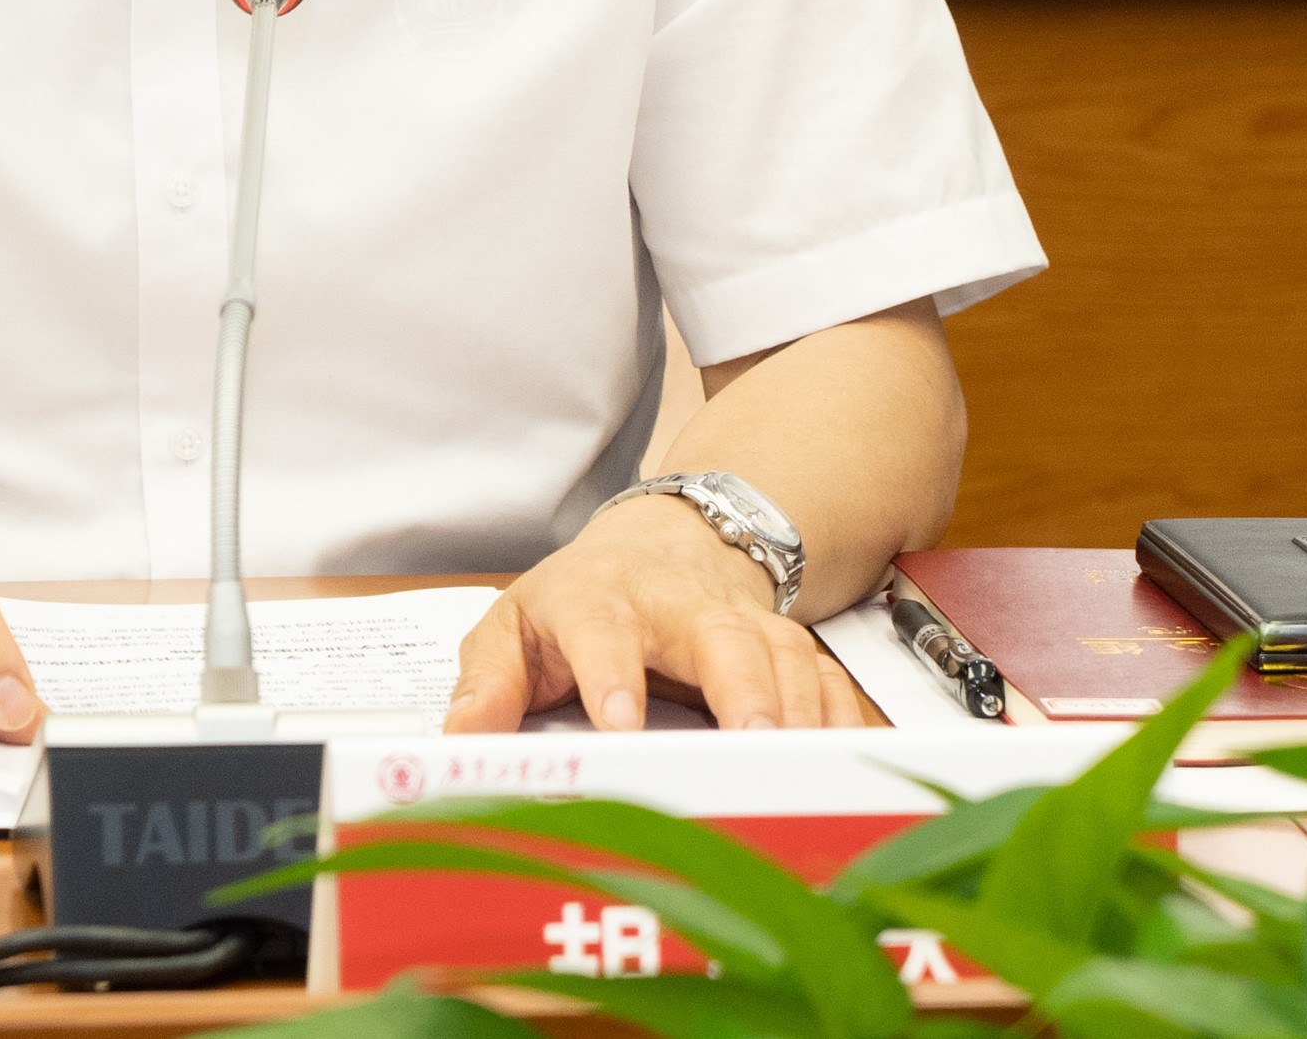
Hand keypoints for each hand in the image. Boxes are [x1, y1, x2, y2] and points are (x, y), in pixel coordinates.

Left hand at [443, 494, 858, 732]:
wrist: (660, 542)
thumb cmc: (577, 600)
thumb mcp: (514, 627)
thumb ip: (487, 685)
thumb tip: (458, 744)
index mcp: (597, 600)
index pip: (601, 629)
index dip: (611, 672)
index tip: (619, 720)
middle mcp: (677, 606)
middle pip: (719, 636)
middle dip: (740, 685)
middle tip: (752, 737)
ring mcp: (739, 622)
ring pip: (782, 656)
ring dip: (800, 708)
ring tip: (803, 764)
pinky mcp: (783, 646)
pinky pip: (824, 678)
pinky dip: (841, 717)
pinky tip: (848, 757)